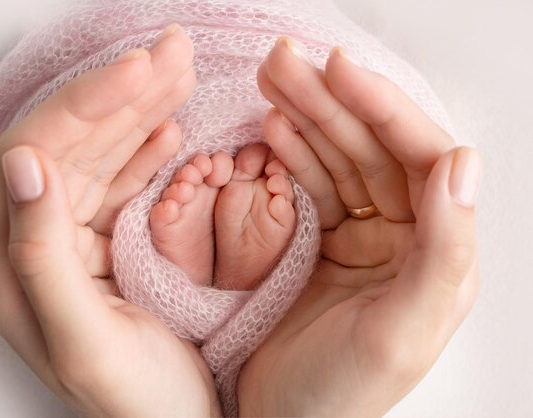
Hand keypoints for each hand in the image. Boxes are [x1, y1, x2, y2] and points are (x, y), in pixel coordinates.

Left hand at [0, 26, 220, 416]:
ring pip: (100, 155)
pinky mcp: (109, 244)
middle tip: (171, 53)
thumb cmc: (134, 405)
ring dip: (139, 110)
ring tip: (178, 72)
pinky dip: (146, 148)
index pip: (36, 155)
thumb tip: (23, 163)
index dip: (85, 105)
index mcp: (15, 267)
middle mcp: (37, 245)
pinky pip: (121, 182)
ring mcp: (75, 241)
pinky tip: (166, 128)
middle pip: (70, 144)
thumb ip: (41, 258)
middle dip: (121, 92)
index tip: (138, 71)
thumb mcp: (83, 343)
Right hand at [238, 40, 480, 415]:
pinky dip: (290, 153)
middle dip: (328, 101)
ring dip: (304, 117)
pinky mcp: (321, 242)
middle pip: (370, 149)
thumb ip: (444, 250)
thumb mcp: (402, 333)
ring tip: (270, 81)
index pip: (419, 159)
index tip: (339, 71)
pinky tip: (272, 129)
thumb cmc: (342, 394)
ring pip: (336, 158)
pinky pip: (309, 185)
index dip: (381, 109)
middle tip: (284, 60)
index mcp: (438, 255)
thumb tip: (463, 162)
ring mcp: (361, 236)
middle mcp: (406, 237)